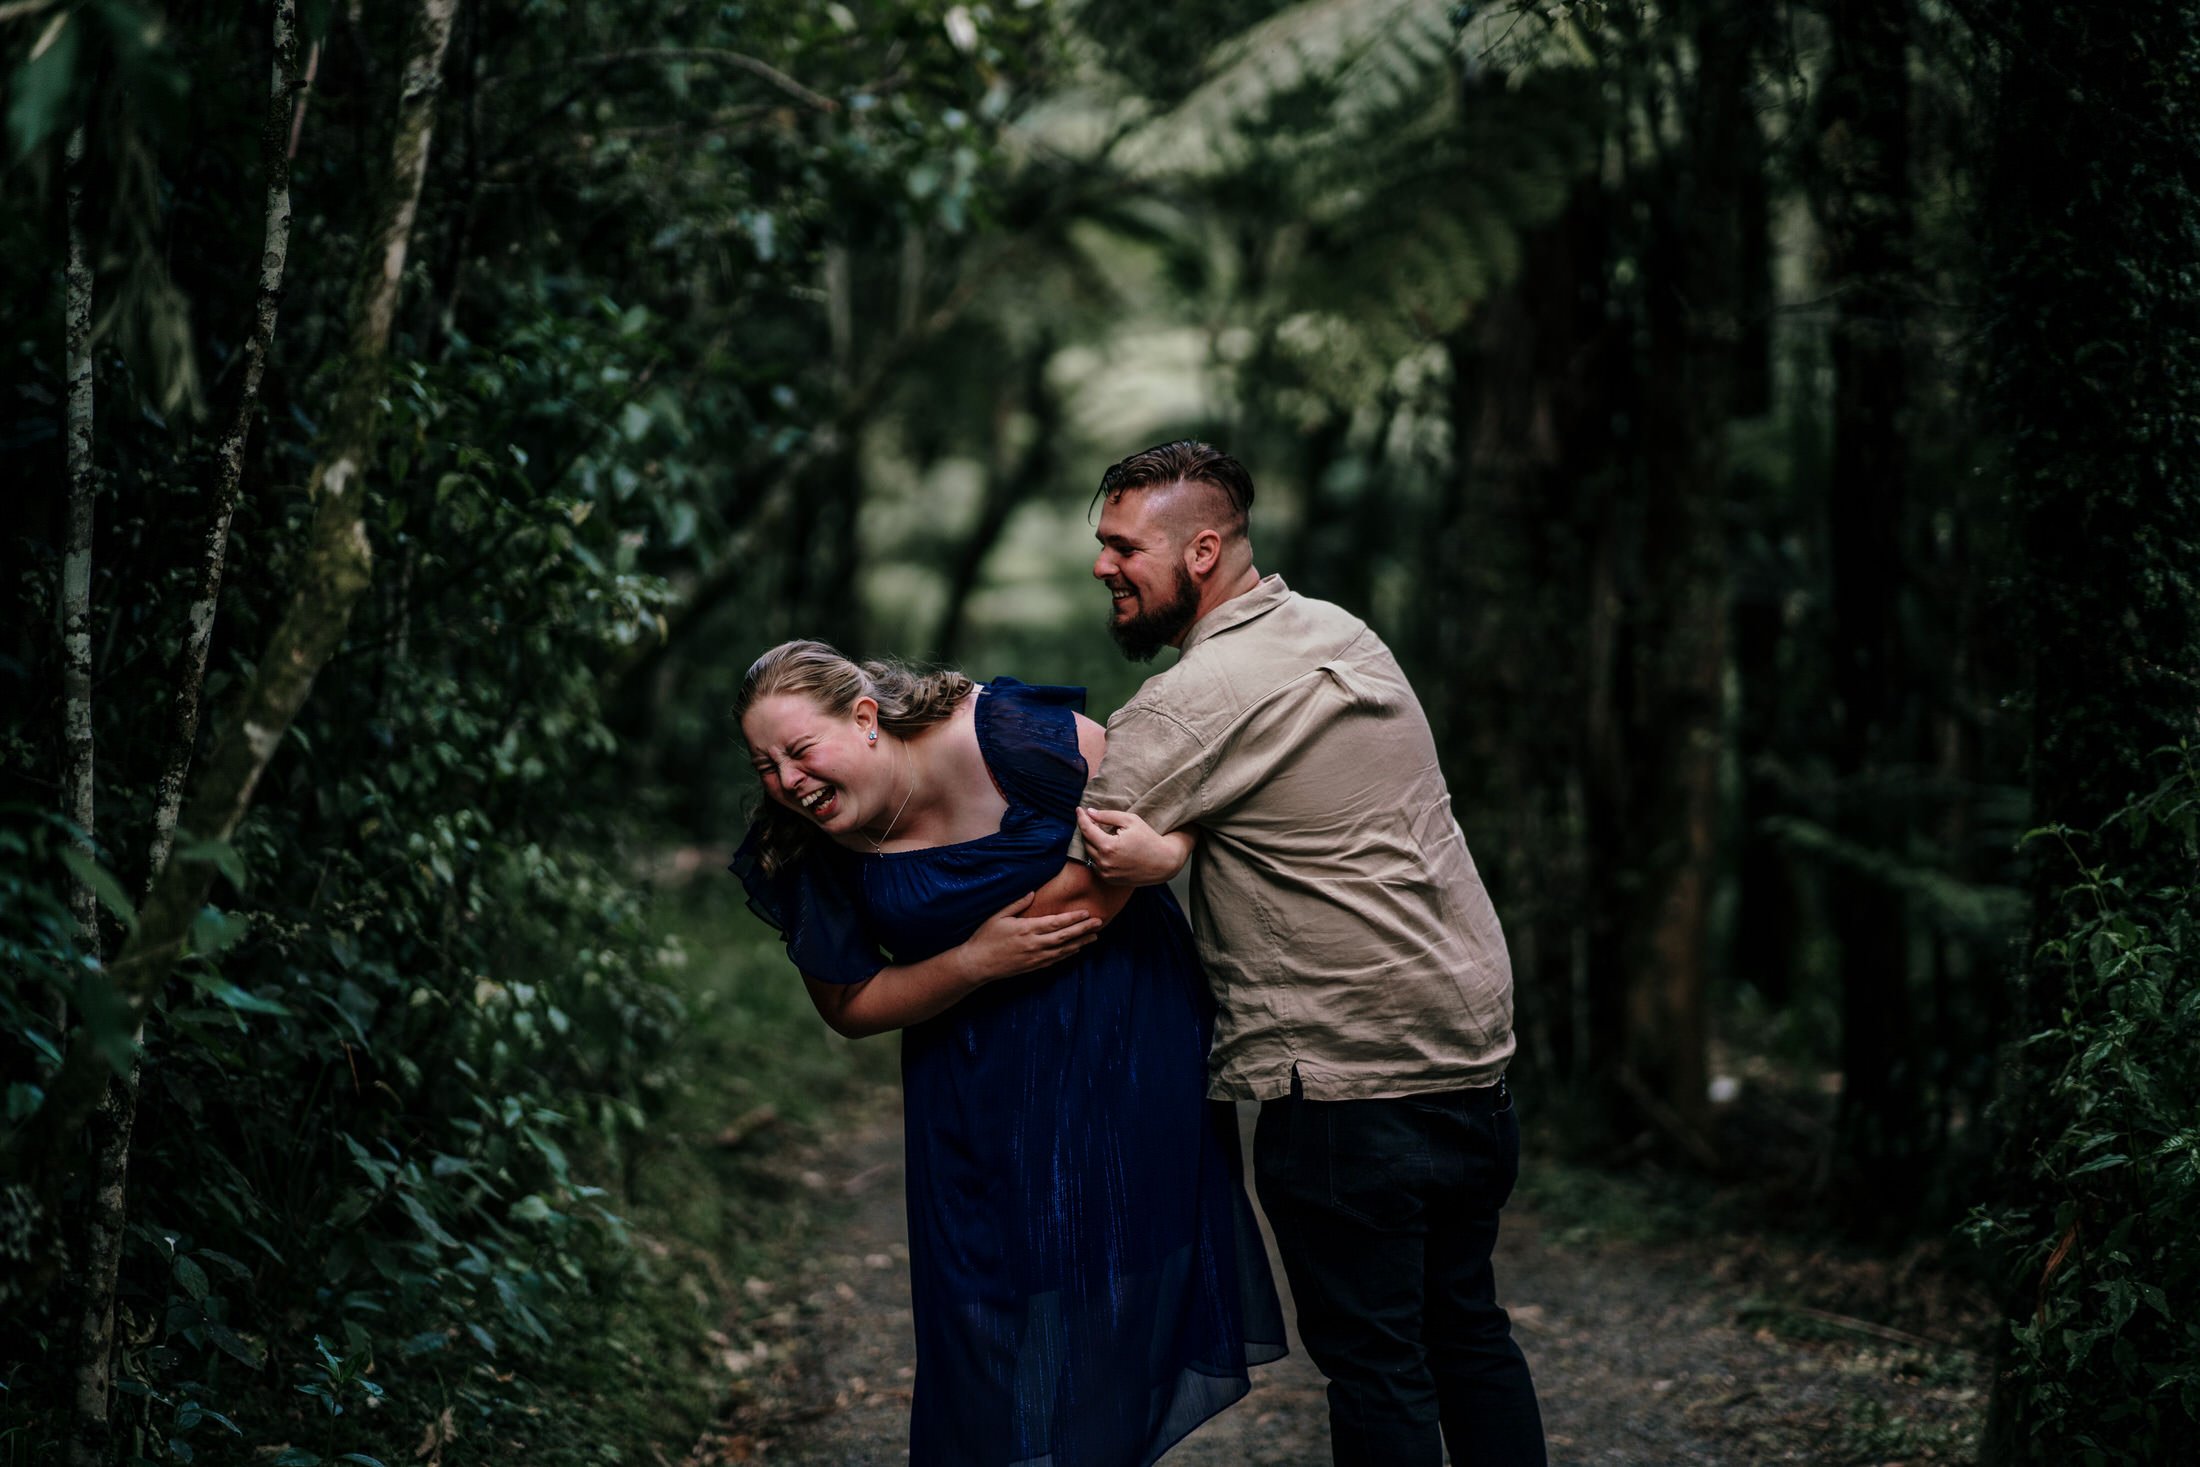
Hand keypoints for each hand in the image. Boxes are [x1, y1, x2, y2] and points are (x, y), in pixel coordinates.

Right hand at [958, 891, 1102, 980]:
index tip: (1086, 912)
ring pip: (1064, 950)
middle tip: (1099, 922)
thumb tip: (1033, 892)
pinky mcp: (1034, 967)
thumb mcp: (997, 916)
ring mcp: (1036, 957)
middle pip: (1065, 936)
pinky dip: (1069, 954)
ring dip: (1081, 942)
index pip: (1056, 923)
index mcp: (1027, 929)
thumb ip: (1017, 903)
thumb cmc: (985, 937)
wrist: (978, 964)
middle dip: (1084, 929)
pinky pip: (1056, 960)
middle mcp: (1035, 944)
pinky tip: (1077, 949)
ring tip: (1094, 936)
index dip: (1073, 918)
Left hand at [1076, 808, 1192, 884]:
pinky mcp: (1109, 880)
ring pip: (1090, 854)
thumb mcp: (1130, 820)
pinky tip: (1108, 848)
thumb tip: (1089, 812)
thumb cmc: (1149, 838)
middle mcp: (1104, 863)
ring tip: (1103, 833)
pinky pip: (1096, 864)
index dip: (1081, 818)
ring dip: (1093, 842)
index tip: (1079, 809)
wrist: (1163, 863)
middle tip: (1093, 820)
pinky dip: (1098, 855)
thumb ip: (1107, 816)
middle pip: (1086, 842)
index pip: (1087, 829)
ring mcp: (1106, 873)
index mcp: (1108, 847)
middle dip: (1088, 829)